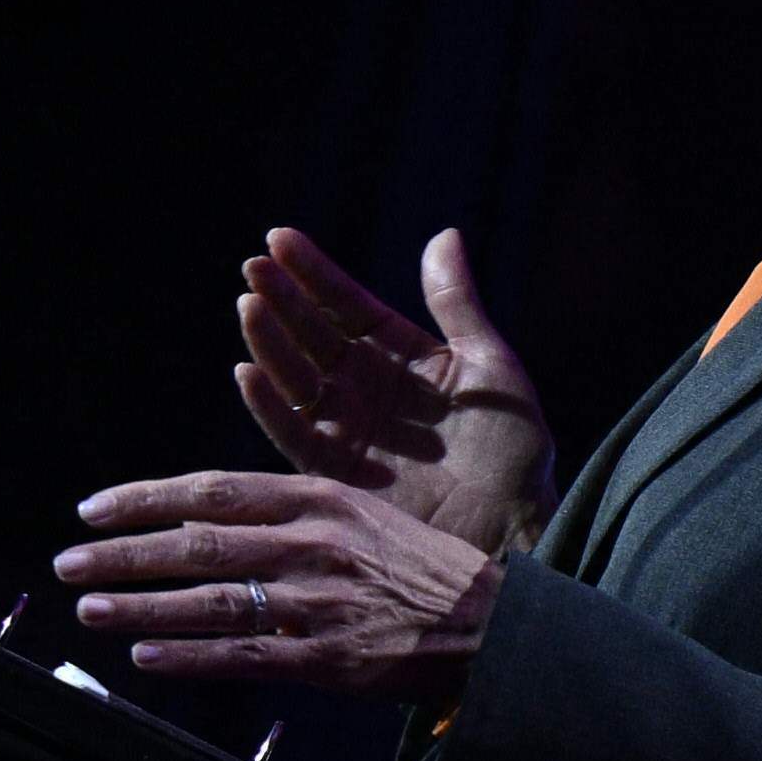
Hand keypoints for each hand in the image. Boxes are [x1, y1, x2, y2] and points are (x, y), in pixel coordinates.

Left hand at [59, 471, 507, 696]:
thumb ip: (292, 515)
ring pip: (210, 600)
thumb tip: (208, 520)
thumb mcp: (368, 515)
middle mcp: (314, 545)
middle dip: (123, 553)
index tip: (93, 508)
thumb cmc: (429, 568)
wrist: (495, 624)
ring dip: (139, 603)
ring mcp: (318, 603)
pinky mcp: (325, 657)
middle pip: (197, 544)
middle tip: (68, 561)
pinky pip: (241, 655)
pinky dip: (188, 654)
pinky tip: (145, 653)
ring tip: (87, 607)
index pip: (213, 491)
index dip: (145, 499)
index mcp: (323, 499)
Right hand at [236, 225, 552, 552]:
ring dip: (270, 343)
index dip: (316, 273)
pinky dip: (269, 405)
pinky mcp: (334, 475)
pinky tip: (247, 372)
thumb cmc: (514, 451)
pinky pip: (293, 434)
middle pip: (315, 337)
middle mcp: (369, 390)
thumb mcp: (491, 368)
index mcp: (406, 359)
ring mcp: (349, 430)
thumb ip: (458, 305)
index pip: (350, 307)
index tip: (279, 238)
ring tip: (250, 304)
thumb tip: (444, 234)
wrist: (513, 526)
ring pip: (297, 378)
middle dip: (284, 301)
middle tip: (254, 265)